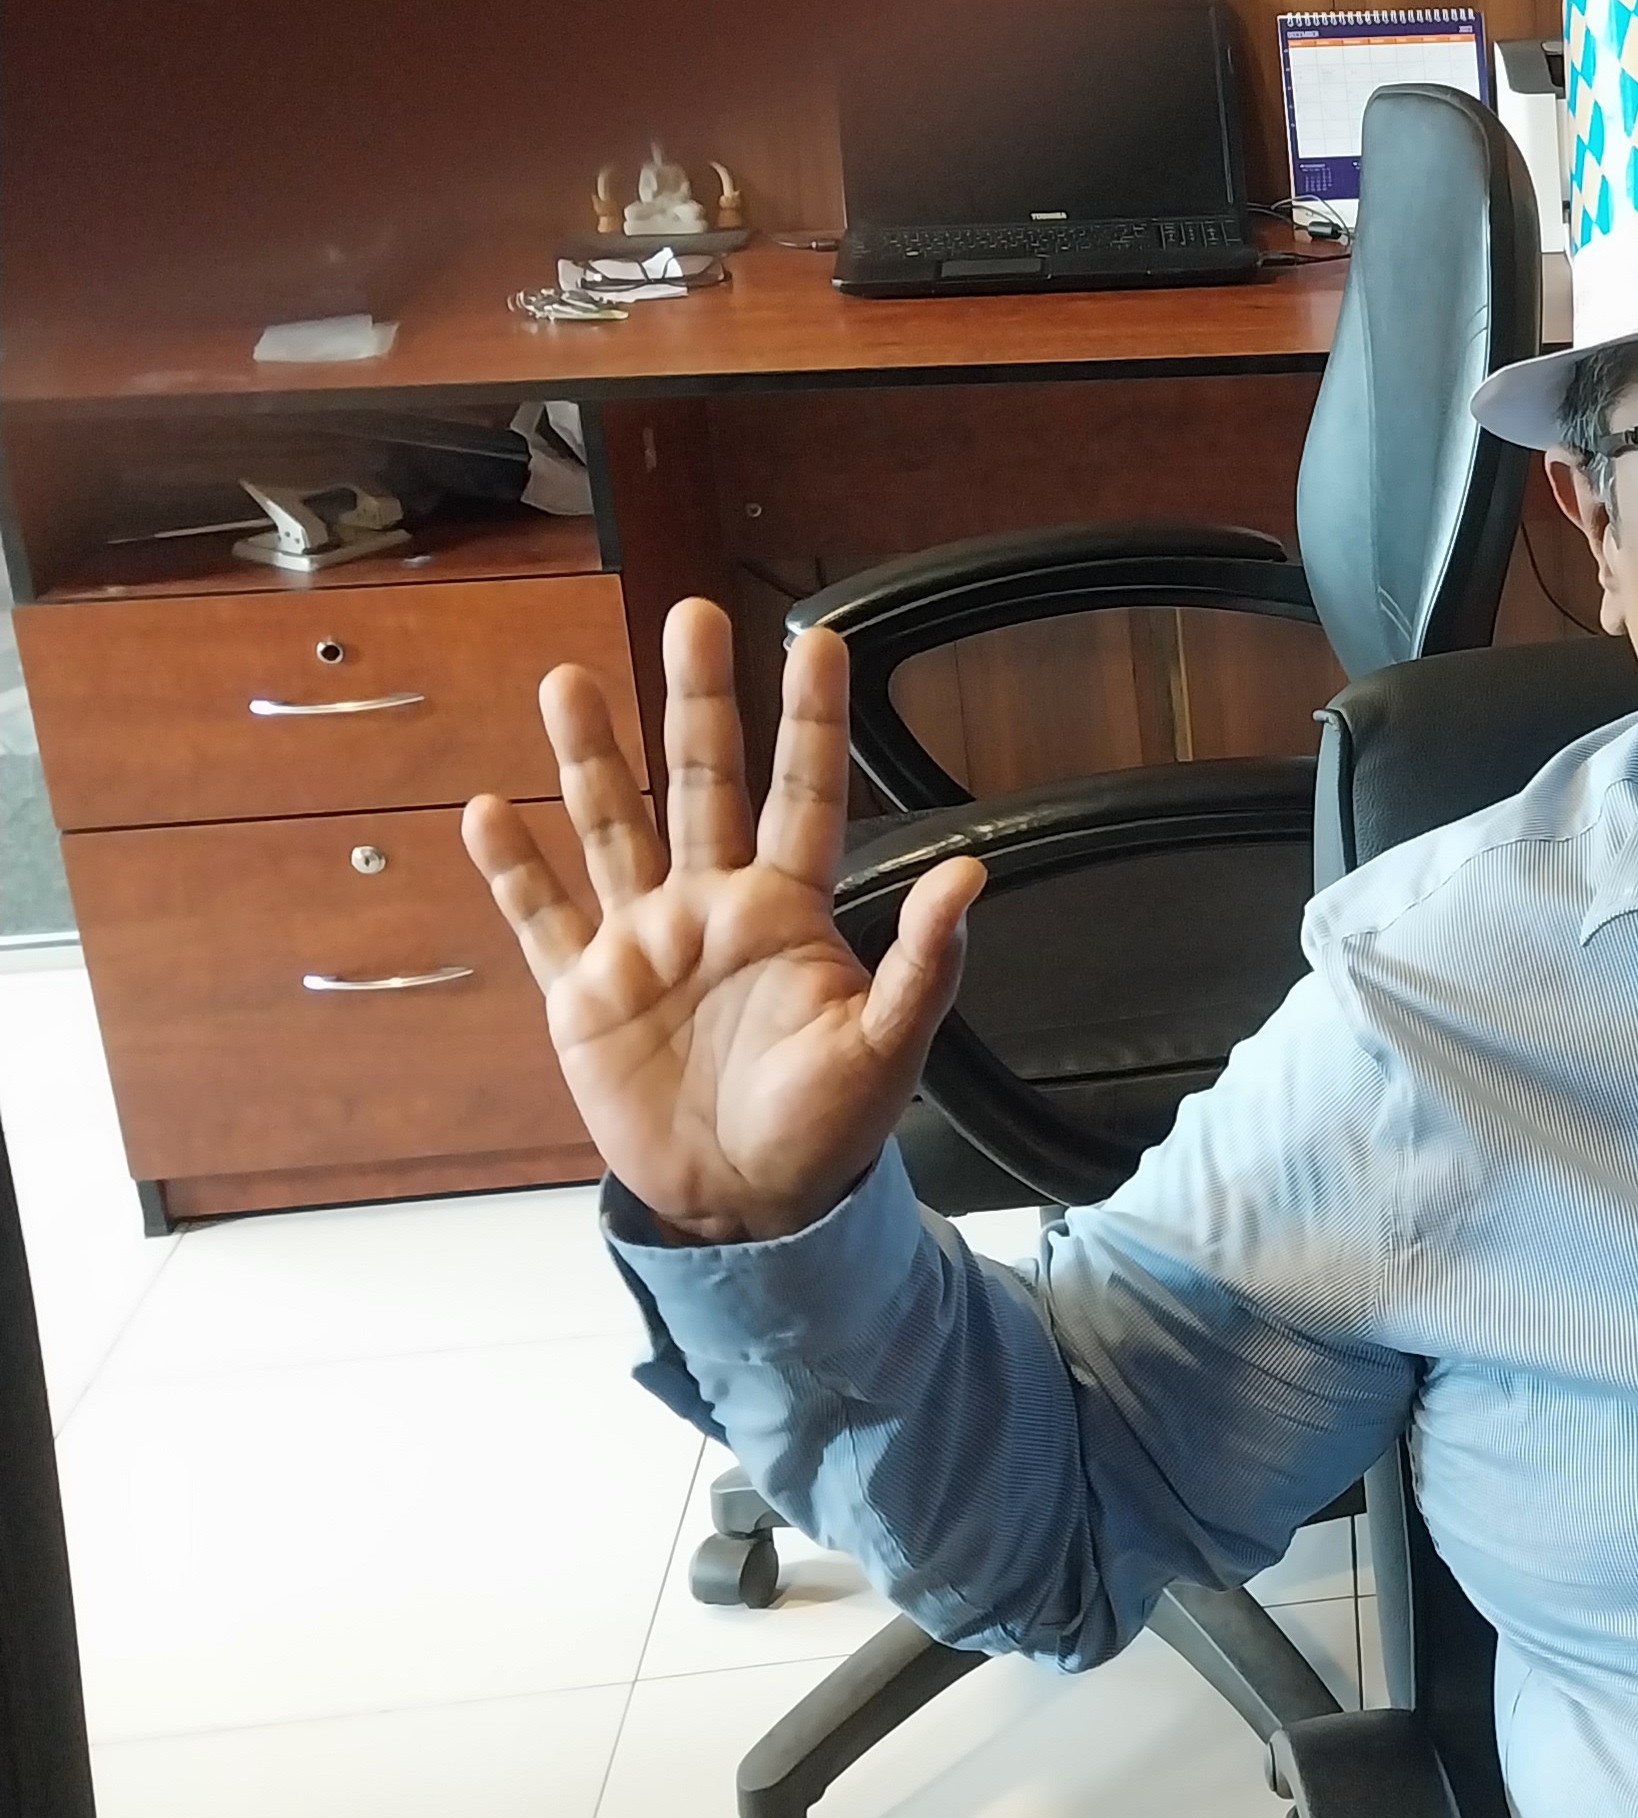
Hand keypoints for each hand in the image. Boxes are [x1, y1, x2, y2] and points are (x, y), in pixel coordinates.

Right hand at [463, 600, 982, 1242]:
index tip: (817, 640)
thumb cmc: (827, 1125)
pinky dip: (514, 870)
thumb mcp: (886, 1046)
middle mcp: (714, 906)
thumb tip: (968, 872)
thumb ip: (924, 960)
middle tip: (688, 615)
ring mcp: (644, 942)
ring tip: (568, 678)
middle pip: (701, 782)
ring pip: (612, 827)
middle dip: (693, 700)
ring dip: (591, 756)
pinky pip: (542, 920)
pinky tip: (489, 812)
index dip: (809, 721)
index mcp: (790, 910)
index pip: (803, 794)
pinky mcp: (583, 993)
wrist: (747, 1202)